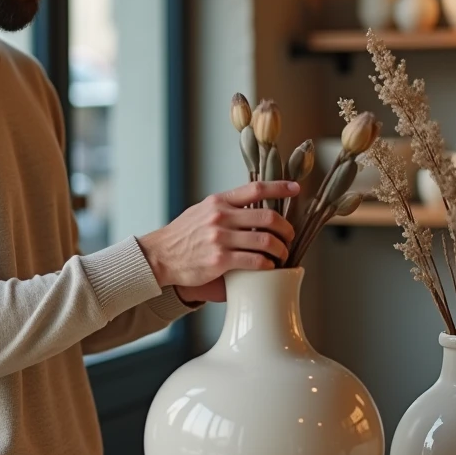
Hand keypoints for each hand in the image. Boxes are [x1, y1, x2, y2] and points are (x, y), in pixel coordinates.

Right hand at [138, 181, 299, 292]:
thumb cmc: (182, 235)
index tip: (295, 189)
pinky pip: (255, 261)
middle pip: (267, 218)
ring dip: (280, 250)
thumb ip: (225, 207)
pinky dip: (267, 264)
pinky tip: (268, 267)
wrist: (160, 255)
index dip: (279, 188)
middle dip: (286, 229)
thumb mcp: (202, 211)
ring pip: (265, 241)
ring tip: (281, 255)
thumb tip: (251, 205)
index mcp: (219, 202)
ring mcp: (220, 238)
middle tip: (289, 237)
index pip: (255, 189)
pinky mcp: (220, 260)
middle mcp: (221, 217)